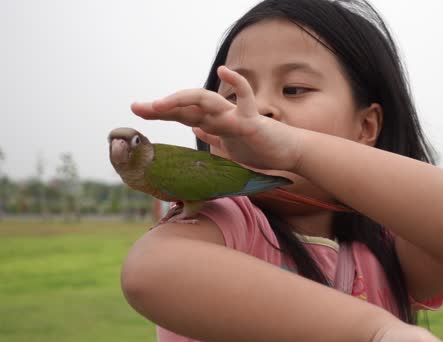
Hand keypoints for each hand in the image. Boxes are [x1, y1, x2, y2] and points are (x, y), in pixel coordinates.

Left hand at [131, 66, 302, 170]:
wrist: (287, 153)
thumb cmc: (261, 148)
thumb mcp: (230, 146)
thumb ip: (213, 136)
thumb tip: (195, 128)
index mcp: (215, 122)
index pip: (183, 114)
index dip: (161, 112)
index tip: (138, 111)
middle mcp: (222, 115)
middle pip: (188, 106)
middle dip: (162, 106)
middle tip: (138, 108)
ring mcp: (236, 116)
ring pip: (207, 101)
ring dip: (182, 101)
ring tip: (160, 104)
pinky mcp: (253, 122)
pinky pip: (246, 100)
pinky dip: (238, 84)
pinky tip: (225, 71)